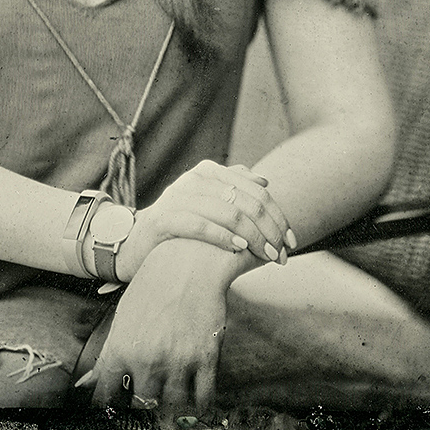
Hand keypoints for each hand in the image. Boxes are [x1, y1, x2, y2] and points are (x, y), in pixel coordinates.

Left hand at [84, 238, 235, 429]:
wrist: (188, 260)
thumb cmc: (152, 286)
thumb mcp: (123, 315)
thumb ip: (109, 354)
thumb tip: (86, 385)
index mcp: (122, 348)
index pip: (107, 396)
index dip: (110, 408)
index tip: (116, 409)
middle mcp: (147, 358)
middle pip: (143, 404)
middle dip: (145, 402)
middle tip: (151, 395)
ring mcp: (177, 360)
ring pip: (172, 406)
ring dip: (172, 405)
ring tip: (173, 396)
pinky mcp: (206, 358)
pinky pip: (203, 399)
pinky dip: (200, 404)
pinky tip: (197, 398)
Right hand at [114, 160, 293, 280]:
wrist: (138, 243)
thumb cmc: (181, 226)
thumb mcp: (208, 203)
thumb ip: (235, 189)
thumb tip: (264, 180)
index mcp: (210, 172)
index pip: (257, 191)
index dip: (279, 216)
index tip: (292, 242)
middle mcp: (195, 179)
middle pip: (246, 201)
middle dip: (270, 230)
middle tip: (282, 254)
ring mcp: (178, 197)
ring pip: (228, 212)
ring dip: (254, 236)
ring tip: (267, 256)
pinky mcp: (165, 219)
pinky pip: (200, 225)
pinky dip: (223, 236)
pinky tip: (239, 249)